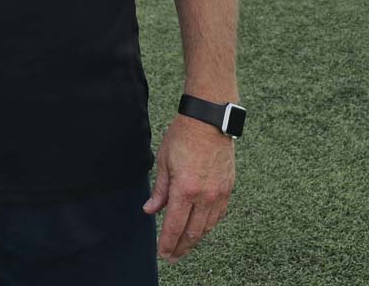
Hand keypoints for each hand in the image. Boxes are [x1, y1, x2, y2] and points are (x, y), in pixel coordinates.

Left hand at [143, 114, 234, 263]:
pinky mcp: (228, 188)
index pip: (174, 226)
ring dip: (195, 239)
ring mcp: (219, 194)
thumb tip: (150, 210)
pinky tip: (201, 227)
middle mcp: (204, 196)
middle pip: (192, 232)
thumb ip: (159, 191)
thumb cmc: (183, 136)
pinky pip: (219, 215)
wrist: (209, 121)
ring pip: (207, 227)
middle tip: (173, 256)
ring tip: (185, 245)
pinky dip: (209, 225)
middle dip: (181, 247)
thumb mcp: (164, 161)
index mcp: (185, 189)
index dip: (167, 243)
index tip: (163, 254)